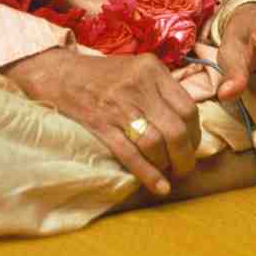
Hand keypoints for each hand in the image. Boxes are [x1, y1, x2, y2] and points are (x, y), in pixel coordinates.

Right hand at [1, 48, 200, 197]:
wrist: (60, 74)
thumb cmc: (103, 75)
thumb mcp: (137, 68)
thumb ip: (161, 89)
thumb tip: (186, 123)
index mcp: (152, 69)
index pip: (188, 107)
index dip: (195, 133)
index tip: (192, 145)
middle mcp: (139, 86)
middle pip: (176, 129)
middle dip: (185, 155)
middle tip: (184, 167)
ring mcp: (119, 106)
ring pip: (156, 144)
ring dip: (166, 166)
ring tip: (169, 175)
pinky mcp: (101, 125)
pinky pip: (130, 155)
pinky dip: (148, 174)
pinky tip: (157, 186)